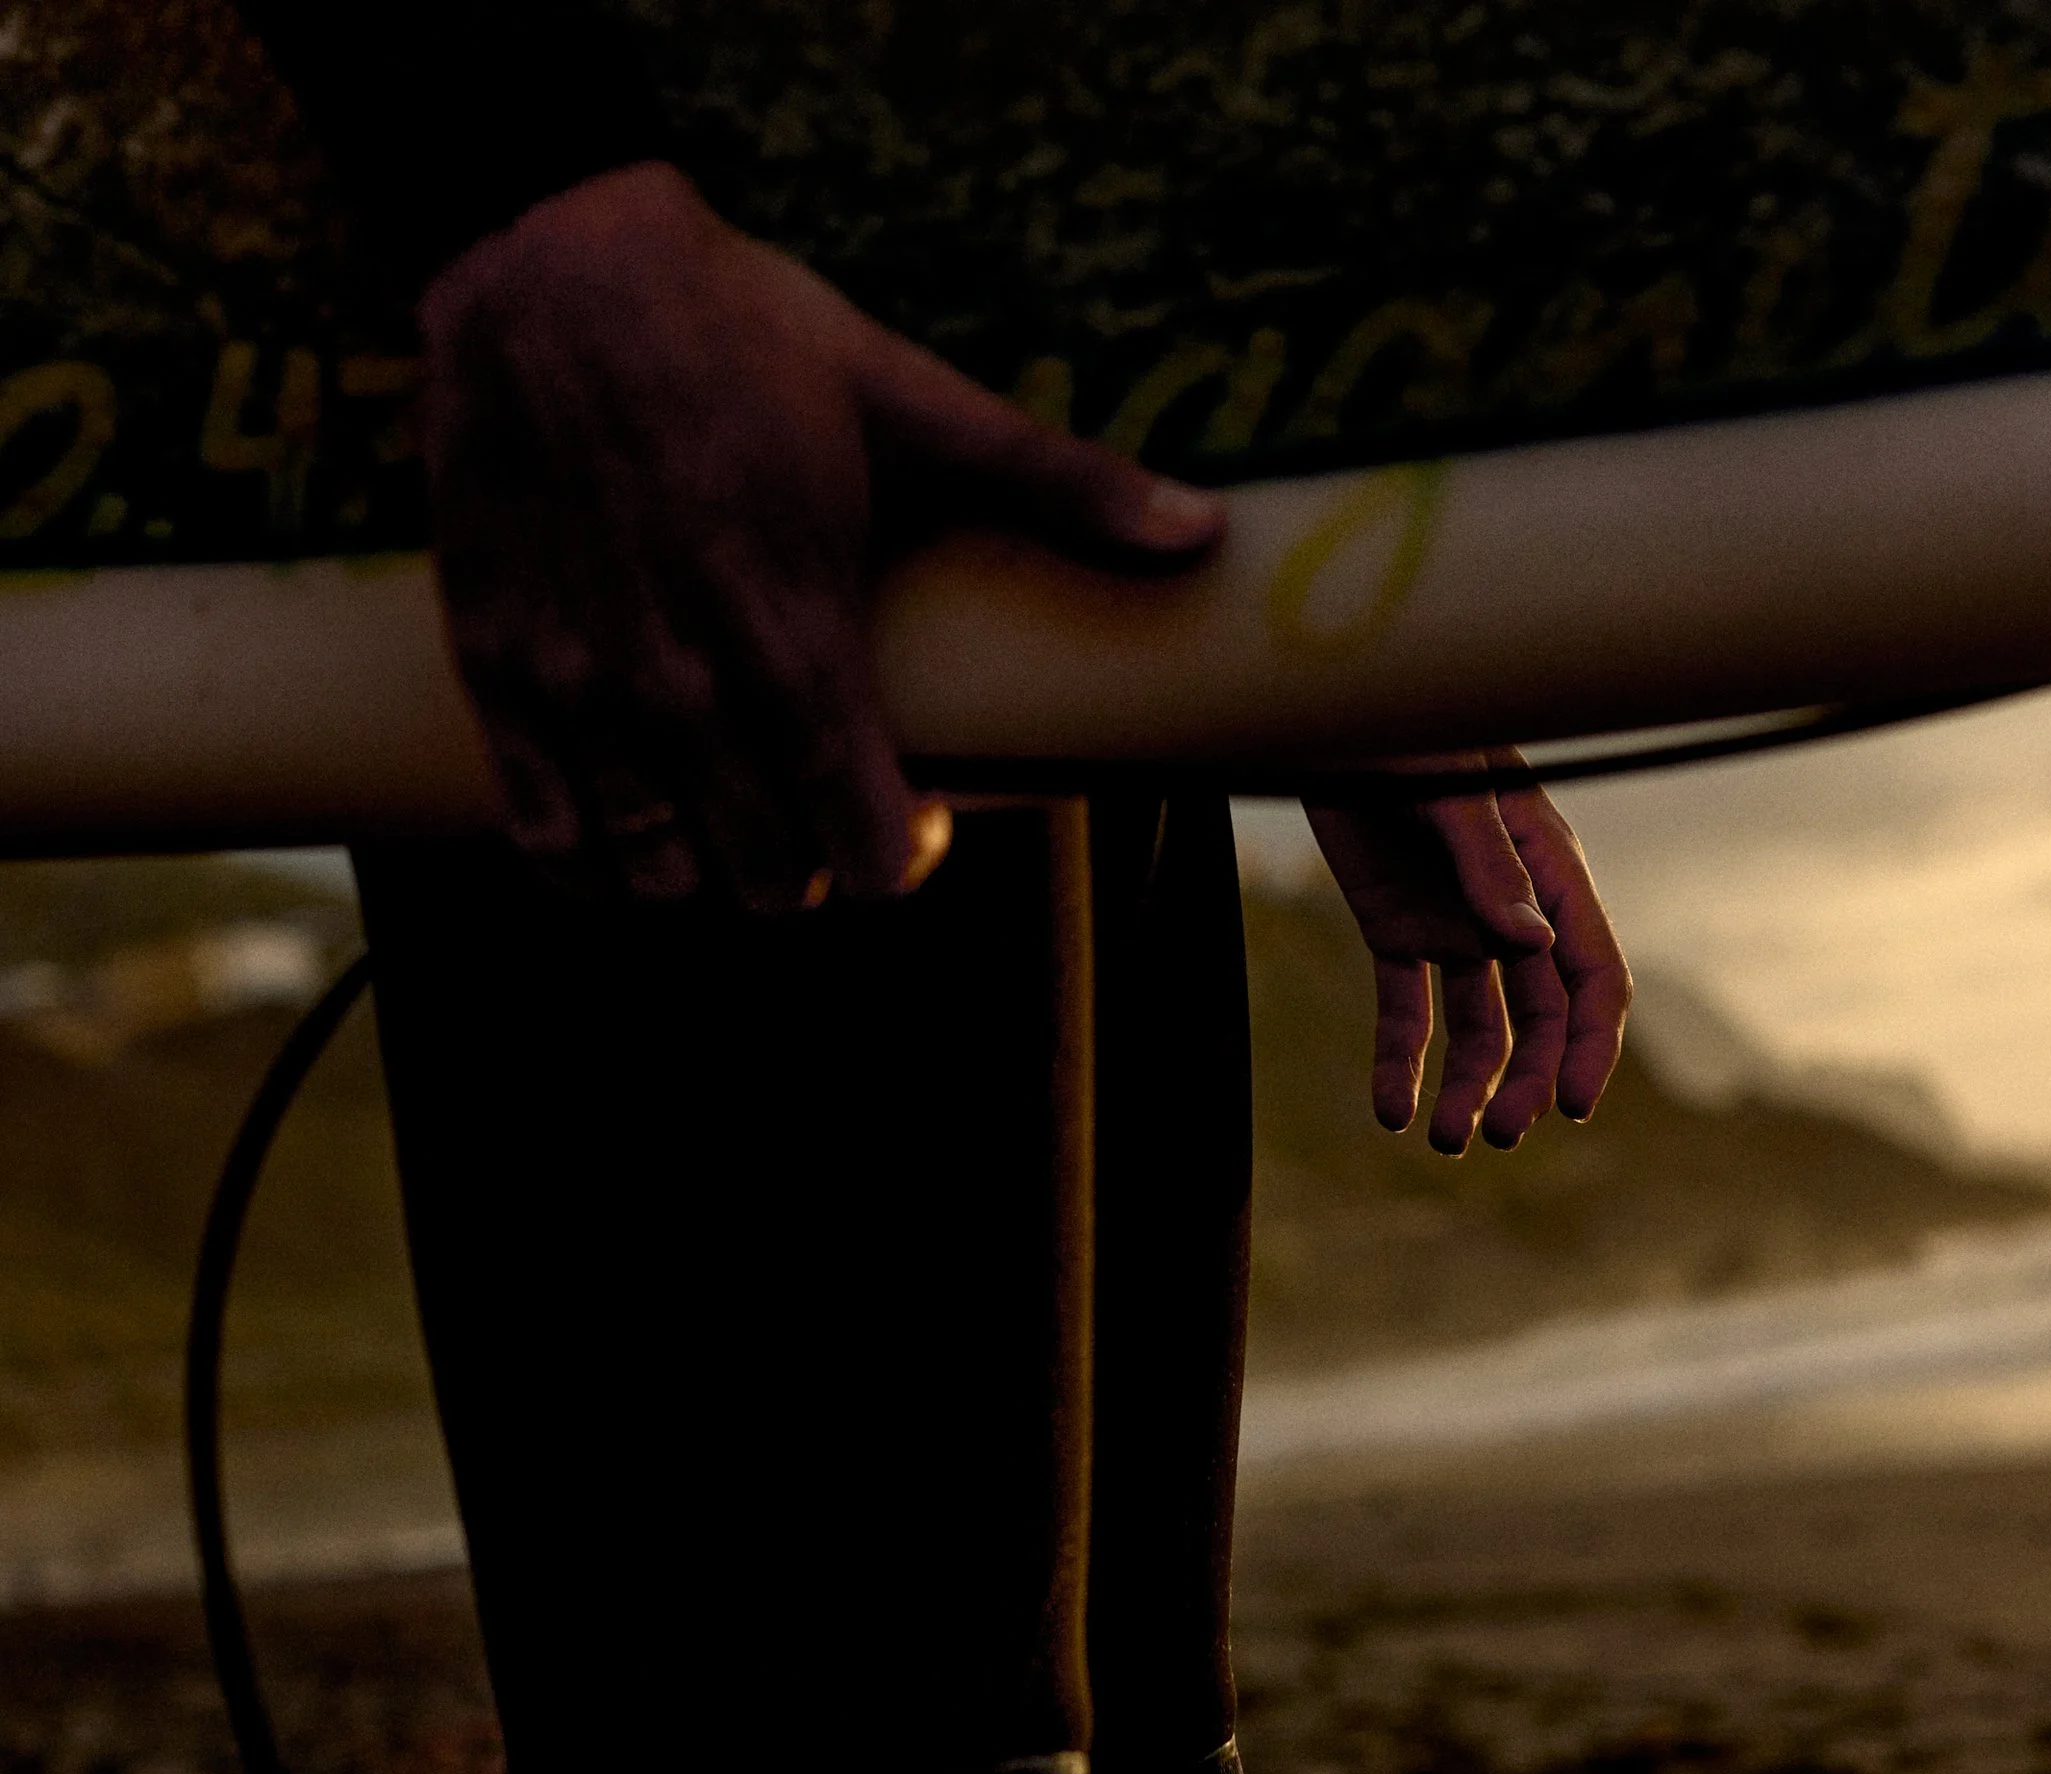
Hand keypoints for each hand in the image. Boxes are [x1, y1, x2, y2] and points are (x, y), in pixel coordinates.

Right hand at [419, 162, 1222, 907]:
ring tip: (729, 812)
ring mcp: (581, 689)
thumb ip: (1060, 483)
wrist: (551, 266)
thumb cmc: (745, 333)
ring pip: (658, 876)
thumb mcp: (913, 399)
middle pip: (767, 878)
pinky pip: (544, 836)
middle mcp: (685, 688)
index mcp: (797, 636)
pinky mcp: (495, 671)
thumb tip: (1203, 532)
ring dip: (706, 868)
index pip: (865, 844)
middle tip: (824, 802)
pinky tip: (625, 829)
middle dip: (810, 862)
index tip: (916, 814)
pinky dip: (590, 859)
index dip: (902, 855)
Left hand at [1305, 751, 1632, 1154]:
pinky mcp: (1397, 930)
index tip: (1573, 1104)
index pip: (1592, 975)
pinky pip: (1406, 1009)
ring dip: (1468, 1085)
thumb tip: (1533, 944)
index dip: (1590, 1044)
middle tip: (1496, 1133)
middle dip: (1528, 1080)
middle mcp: (1514, 908)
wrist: (1329, 712)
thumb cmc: (1408, 730)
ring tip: (1441, 1139)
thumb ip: (1491, 865)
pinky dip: (1400, 1061)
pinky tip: (1389, 1112)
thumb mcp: (1451, 792)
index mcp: (1550, 871)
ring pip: (1479, 1025)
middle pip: (1540, 1016)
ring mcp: (1456, 923)